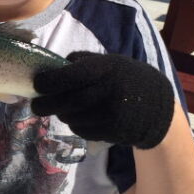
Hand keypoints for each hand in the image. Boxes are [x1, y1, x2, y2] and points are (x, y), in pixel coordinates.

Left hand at [31, 51, 174, 148]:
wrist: (156, 106)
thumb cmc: (126, 79)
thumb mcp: (110, 62)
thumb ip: (82, 62)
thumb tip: (51, 67)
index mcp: (106, 68)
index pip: (70, 75)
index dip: (49, 81)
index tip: (37, 84)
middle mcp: (108, 90)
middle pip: (67, 101)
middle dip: (46, 105)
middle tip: (36, 106)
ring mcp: (111, 113)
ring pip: (72, 118)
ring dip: (62, 115)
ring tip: (62, 109)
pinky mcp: (112, 131)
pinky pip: (83, 131)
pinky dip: (76, 126)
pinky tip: (81, 119)